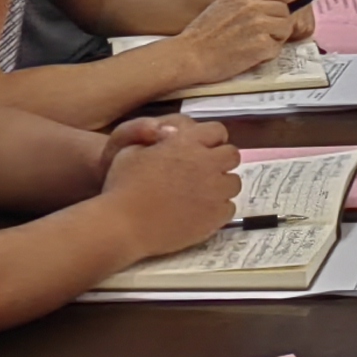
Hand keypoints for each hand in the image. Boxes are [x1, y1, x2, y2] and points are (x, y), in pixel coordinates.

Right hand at [98, 117, 242, 254]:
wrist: (124, 225)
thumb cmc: (123, 186)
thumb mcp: (131, 150)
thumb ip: (154, 138)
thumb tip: (171, 132)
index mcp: (187, 142)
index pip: (217, 131)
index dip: (210, 140)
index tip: (202, 149)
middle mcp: (207, 163)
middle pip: (231, 155)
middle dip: (220, 161)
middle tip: (204, 172)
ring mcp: (214, 191)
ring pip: (233, 183)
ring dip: (221, 185)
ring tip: (204, 194)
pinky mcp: (215, 216)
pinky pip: (230, 209)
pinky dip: (219, 209)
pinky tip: (203, 212)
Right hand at [160, 0, 303, 89]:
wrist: (190, 55)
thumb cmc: (203, 34)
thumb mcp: (224, 4)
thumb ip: (247, 0)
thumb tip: (270, 1)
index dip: (282, 4)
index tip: (278, 14)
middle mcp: (253, 6)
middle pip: (285, 10)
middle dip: (278, 24)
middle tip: (263, 36)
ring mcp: (258, 25)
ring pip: (285, 28)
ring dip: (275, 39)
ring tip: (255, 45)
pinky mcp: (261, 45)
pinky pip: (277, 48)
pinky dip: (267, 55)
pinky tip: (250, 56)